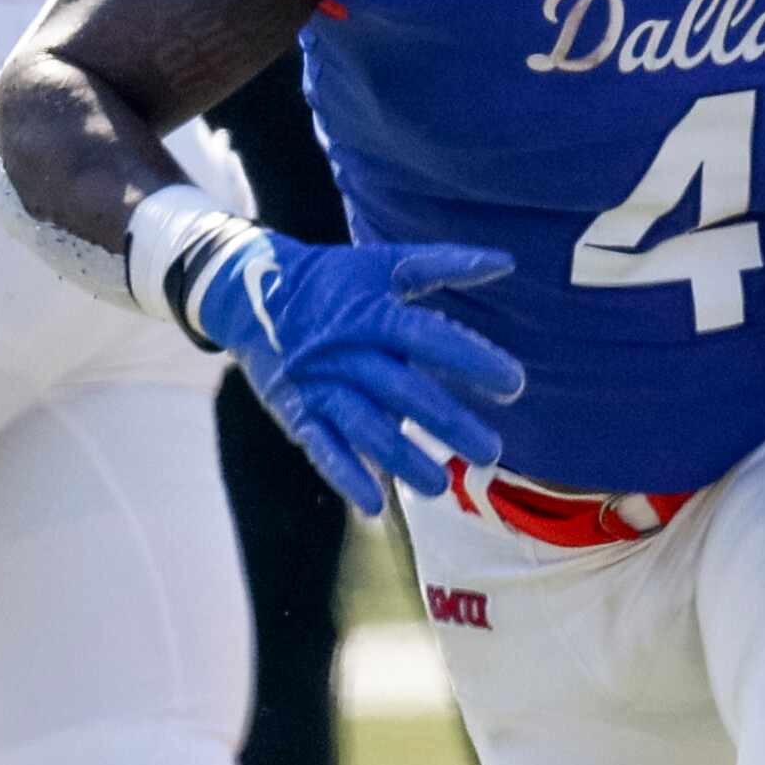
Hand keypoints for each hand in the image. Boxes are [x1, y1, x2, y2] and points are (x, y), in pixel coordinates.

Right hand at [189, 229, 524, 515]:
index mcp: (372, 312)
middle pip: (404, 390)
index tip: (513, 385)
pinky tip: (374, 503)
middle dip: (449, 423)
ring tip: (440, 486)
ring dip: (403, 458)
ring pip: (365, 425)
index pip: (429, 337)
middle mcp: (348, 350)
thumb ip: (443, 264)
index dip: (471, 360)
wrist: (250, 291)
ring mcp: (319, 383)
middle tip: (491, 452)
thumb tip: (506, 262)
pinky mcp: (296, 409)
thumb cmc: (331, 280)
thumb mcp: (382, 263)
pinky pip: (320, 444)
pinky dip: (344, 473)